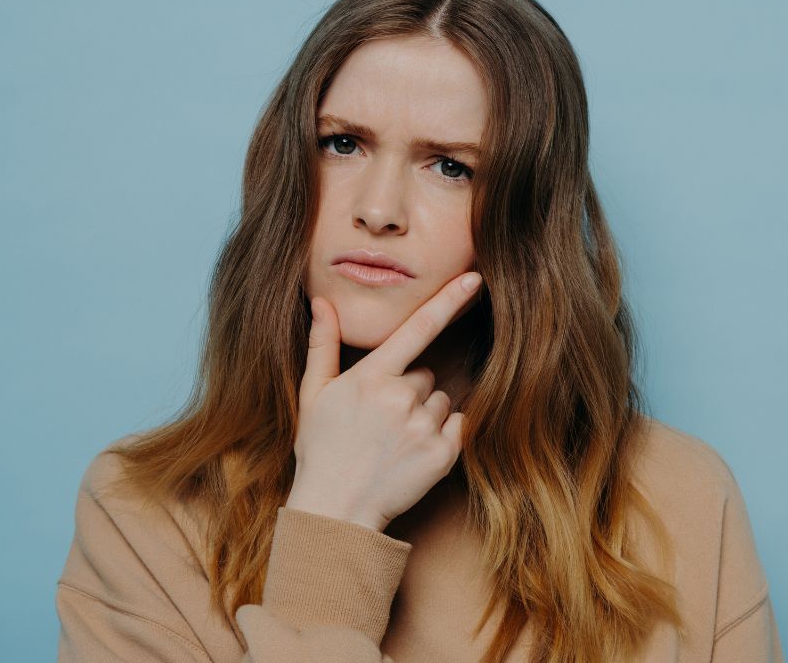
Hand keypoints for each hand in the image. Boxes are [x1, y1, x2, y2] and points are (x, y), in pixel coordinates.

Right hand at [284, 271, 483, 531]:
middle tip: (381, 420)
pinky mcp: (443, 454)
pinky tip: (412, 452)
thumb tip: (323, 301)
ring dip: (425, 414)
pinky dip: (442, 435)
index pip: (419, 327)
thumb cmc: (321, 449)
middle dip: (410, 390)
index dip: (449, 299)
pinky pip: (457, 426)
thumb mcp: (313, 395)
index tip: (475, 277)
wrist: (337, 510)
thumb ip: (322, 345)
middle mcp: (401, 397)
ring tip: (394, 440)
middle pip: (426, 374)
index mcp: (371, 377)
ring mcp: (424, 427)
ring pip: (441, 401)